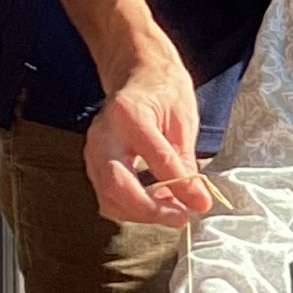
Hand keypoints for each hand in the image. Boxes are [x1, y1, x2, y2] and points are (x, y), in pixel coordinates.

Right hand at [84, 51, 211, 223]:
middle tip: (179, 218)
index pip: (155, 158)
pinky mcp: (92, 163)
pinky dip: (131, 207)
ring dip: (141, 213)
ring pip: (108, 196)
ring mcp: (93, 149)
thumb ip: (186, 162)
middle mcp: (104, 133)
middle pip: (117, 185)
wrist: (137, 74)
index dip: (180, 186)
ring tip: (172, 211)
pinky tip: (155, 202)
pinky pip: (107, 195)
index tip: (200, 204)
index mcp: (130, 113)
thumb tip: (198, 200)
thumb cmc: (163, 92)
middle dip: (149, 210)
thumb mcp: (183, 120)